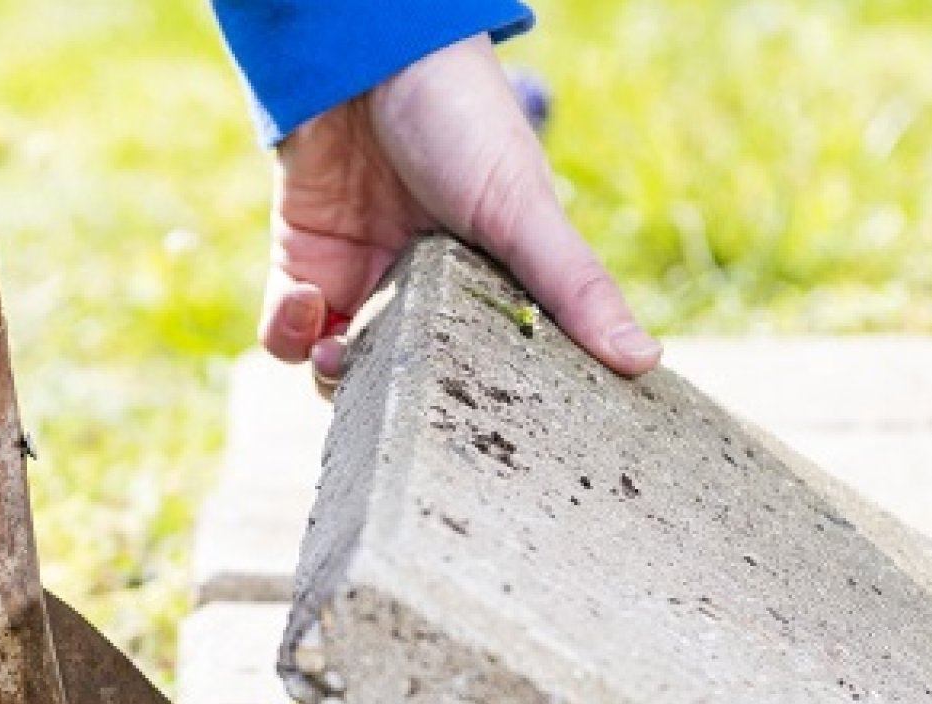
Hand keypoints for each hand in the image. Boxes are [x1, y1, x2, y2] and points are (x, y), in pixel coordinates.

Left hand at [256, 36, 658, 379]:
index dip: (477, 402)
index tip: (473, 421)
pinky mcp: (304, 261)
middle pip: (405, 380)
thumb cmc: (463, 119)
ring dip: (333, 375)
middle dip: (391, 399)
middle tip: (390, 393)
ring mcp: (361, 277)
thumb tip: (645, 361)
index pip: (486, 367)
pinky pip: (286, 330)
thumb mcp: (525, 209)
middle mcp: (423, 288)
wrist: (372, 53)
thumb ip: (574, 288)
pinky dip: (288, 333)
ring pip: (341, 367)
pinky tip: (307, 304)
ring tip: (341, 351)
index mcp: (488, 282)